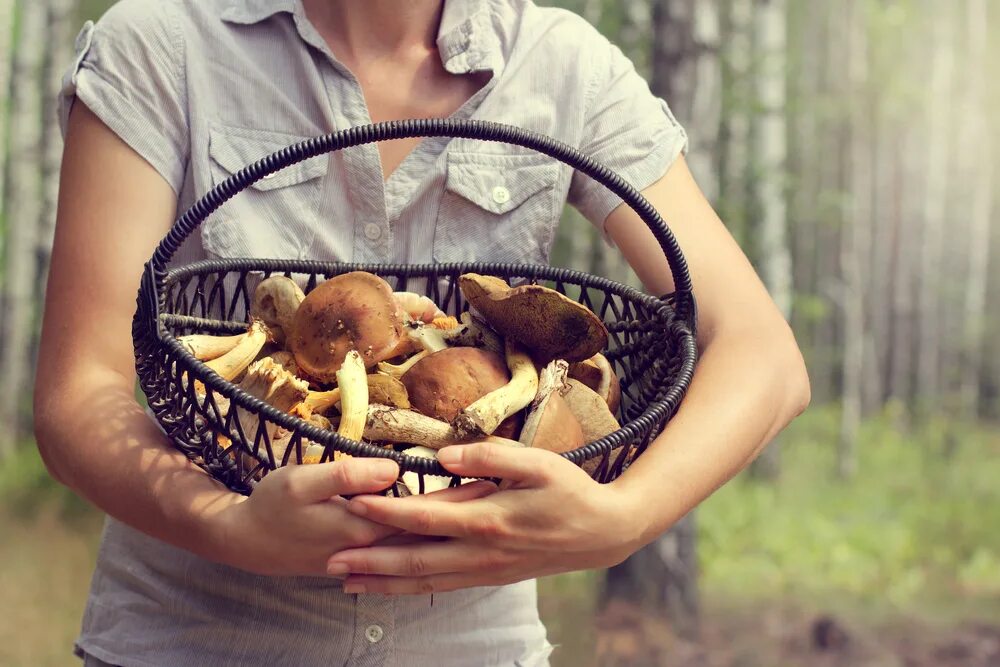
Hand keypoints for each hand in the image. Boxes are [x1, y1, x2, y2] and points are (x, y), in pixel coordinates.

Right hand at [211, 457, 491, 576]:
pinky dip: (431, 544)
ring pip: (423, 544)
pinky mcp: (363, 555)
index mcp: (366, 527)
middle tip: (503, 493)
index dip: (457, 495)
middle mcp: (374, 547)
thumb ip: (345, 475)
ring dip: (453, 528)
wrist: (247, 544)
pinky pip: (407, 551)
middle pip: (431, 531)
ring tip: (486, 511)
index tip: (490, 478)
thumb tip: (391, 470)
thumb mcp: (299, 482)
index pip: (423, 513)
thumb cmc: (271, 507)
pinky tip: (446, 538)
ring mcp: (369, 555)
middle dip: (467, 512)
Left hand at [325, 443, 645, 593]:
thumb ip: (489, 456)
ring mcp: (485, 569)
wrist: (604, 533)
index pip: (423, 516)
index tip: (350, 503)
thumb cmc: (572, 491)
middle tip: (329, 559)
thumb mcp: (538, 462)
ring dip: (384, 581)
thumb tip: (443, 455)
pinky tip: (393, 586)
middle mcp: (480, 551)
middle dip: (369, 560)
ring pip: (424, 580)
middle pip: (414, 558)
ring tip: (347, 581)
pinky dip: (412, 588)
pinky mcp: (491, 577)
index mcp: (488, 519)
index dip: (385, 510)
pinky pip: (443, 586)